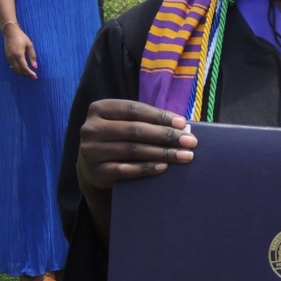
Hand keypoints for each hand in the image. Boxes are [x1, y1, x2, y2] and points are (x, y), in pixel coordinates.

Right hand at [3, 24, 37, 78]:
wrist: (10, 32)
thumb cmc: (21, 37)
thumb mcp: (29, 45)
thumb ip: (32, 56)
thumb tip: (35, 66)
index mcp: (19, 54)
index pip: (24, 68)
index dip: (30, 73)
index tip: (35, 76)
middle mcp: (12, 57)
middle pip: (19, 71)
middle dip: (26, 74)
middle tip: (33, 76)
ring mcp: (8, 58)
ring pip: (14, 70)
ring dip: (21, 73)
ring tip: (28, 73)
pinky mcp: (6, 57)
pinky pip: (11, 66)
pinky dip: (17, 70)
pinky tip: (22, 69)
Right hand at [77, 99, 197, 190]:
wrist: (92, 164)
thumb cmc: (117, 138)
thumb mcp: (125, 123)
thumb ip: (146, 121)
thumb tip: (182, 126)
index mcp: (100, 109)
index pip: (135, 110)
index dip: (160, 117)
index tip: (183, 124)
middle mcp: (91, 128)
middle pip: (135, 130)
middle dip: (166, 136)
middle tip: (190, 142)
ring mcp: (91, 151)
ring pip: (133, 150)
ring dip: (163, 153)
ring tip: (184, 156)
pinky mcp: (96, 172)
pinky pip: (125, 170)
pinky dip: (146, 168)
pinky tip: (163, 167)